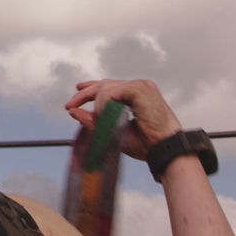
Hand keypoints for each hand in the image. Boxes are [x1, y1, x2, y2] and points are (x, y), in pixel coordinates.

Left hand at [64, 79, 182, 159]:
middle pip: (105, 84)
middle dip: (86, 94)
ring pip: (107, 88)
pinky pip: (113, 91)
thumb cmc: (146, 144)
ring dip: (97, 105)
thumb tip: (73, 112)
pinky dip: (104, 103)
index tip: (77, 91)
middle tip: (71, 105)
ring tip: (97, 121)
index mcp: (136, 95)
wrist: (163, 151)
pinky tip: (103, 114)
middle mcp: (139, 87)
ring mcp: (141, 86)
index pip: (109, 86)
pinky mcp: (141, 88)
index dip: (91, 88)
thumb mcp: (114, 132)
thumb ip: (94, 122)